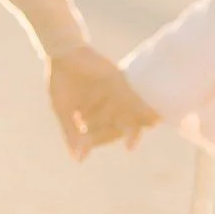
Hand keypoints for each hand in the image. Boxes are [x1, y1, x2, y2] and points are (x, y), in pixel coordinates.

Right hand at [48, 46, 157, 160]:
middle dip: (129, 134)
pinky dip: (142, 102)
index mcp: (94, 117)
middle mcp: (107, 107)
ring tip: (153, 123)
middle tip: (132, 145)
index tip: (93, 145)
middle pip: (121, 124)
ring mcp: (114, 94)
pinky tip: (152, 110)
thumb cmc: (60, 83)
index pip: (102, 133)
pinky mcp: (118, 80)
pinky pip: (132, 93)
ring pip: (131, 110)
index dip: (100, 140)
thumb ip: (71, 133)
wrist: (61, 54)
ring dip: (143, 118)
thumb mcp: (64, 111)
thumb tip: (78, 159)